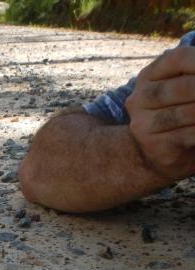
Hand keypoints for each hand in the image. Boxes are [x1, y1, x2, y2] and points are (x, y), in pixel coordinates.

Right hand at [125, 46, 194, 180]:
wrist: (163, 150)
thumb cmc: (183, 110)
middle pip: (185, 86)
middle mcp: (139, 99)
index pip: (179, 58)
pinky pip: (189, 135)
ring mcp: (143, 124)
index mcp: (148, 76)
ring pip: (190, 112)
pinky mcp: (154, 146)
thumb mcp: (188, 85)